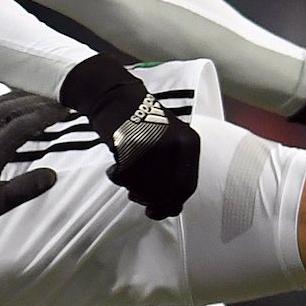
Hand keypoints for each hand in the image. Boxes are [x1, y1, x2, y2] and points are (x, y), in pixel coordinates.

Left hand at [0, 91, 66, 237]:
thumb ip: (26, 188)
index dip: (46, 115)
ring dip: (17, 97)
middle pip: (11, 108)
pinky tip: (2, 101)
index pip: (24, 125)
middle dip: (36, 101)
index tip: (64, 109)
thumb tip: (52, 175)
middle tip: (56, 97)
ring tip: (36, 94)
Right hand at [58, 55, 200, 219]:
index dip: (170, 205)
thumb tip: (173, 209)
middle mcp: (177, 144)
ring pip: (147, 186)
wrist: (115, 96)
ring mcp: (156, 144)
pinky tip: (115, 167)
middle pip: (167, 192)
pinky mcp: (132, 143)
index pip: (186, 188)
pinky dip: (117, 176)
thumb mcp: (169, 144)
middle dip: (150, 199)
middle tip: (134, 195)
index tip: (154, 210)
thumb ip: (175, 174)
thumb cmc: (141, 125)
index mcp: (190, 144)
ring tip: (124, 176)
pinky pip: (126, 176)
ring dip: (132, 187)